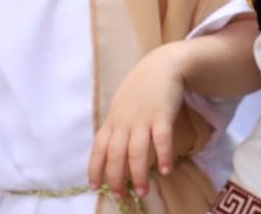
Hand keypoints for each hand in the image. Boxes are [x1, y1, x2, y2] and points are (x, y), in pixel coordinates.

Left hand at [88, 42, 187, 199]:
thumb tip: (110, 152)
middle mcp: (125, 122)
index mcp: (113, 121)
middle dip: (116, 178)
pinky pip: (161, 139)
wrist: (162, 65)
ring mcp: (143, 119)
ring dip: (138, 174)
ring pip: (137, 151)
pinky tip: (165, 170)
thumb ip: (116, 126)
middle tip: (121, 195)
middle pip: (116, 155)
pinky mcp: (162, 115)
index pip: (99, 149)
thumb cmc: (141, 88)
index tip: (96, 187)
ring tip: (143, 191)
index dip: (95, 169)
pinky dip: (163, 156)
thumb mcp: (121, 106)